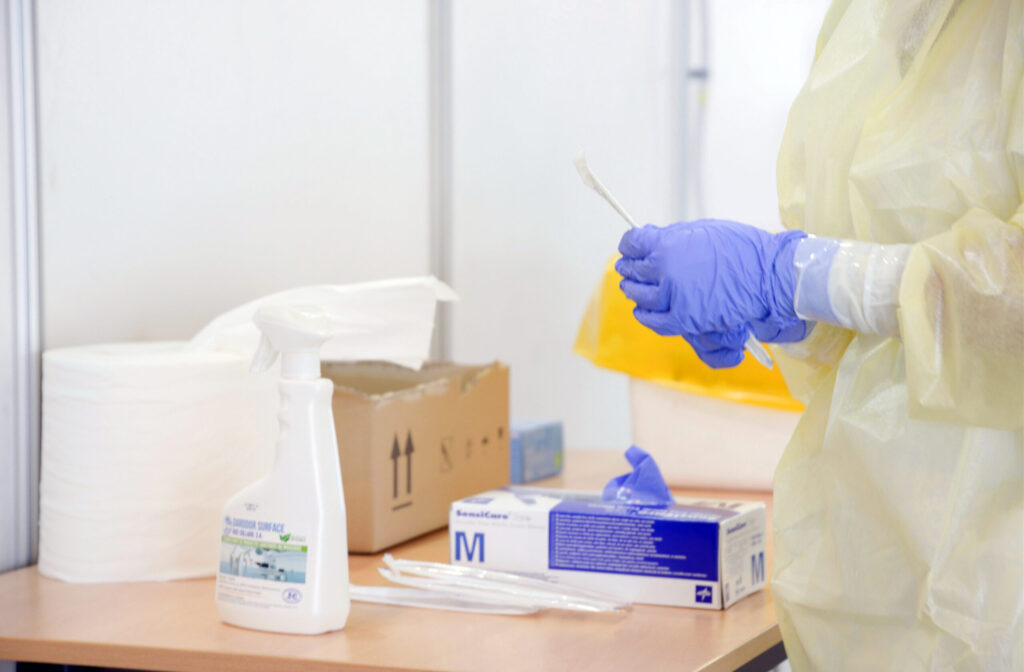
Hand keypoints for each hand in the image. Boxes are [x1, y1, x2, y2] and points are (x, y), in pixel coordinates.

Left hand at [615, 220, 807, 367]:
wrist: (766, 274)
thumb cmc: (740, 248)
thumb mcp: (701, 229)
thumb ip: (671, 236)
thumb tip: (650, 237)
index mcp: (666, 244)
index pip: (634, 243)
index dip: (629, 244)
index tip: (629, 246)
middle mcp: (664, 270)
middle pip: (634, 270)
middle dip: (629, 267)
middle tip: (626, 267)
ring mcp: (672, 296)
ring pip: (640, 296)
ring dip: (633, 290)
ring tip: (632, 287)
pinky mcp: (683, 318)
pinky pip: (655, 320)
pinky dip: (645, 315)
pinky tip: (641, 310)